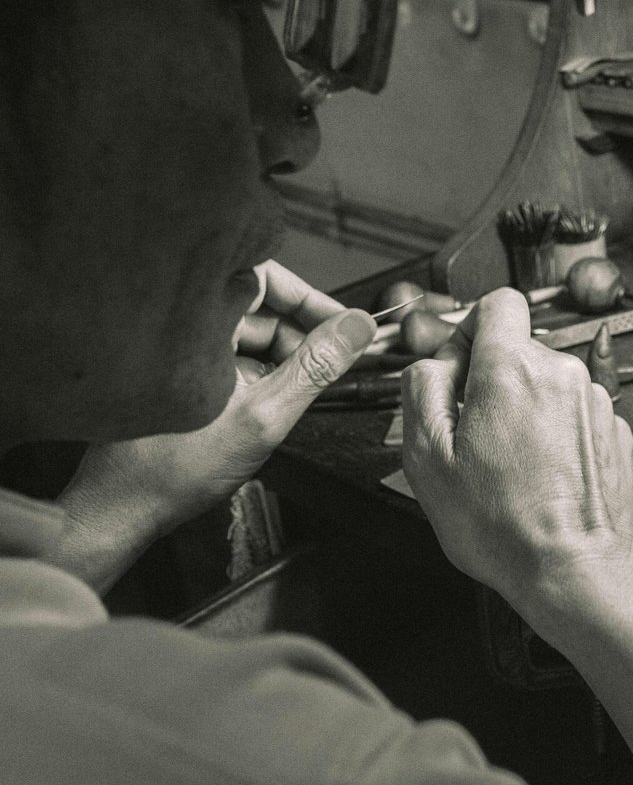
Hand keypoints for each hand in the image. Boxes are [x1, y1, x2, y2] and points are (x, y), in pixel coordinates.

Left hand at [55, 261, 376, 580]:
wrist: (123, 508)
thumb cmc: (172, 468)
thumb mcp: (264, 416)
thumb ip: (316, 367)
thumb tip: (357, 329)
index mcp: (199, 323)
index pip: (265, 277)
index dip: (308, 297)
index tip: (341, 324)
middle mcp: (187, 329)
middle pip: (262, 306)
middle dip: (303, 333)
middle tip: (333, 361)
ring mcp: (185, 352)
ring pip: (251, 334)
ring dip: (284, 356)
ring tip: (298, 392)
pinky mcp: (185, 374)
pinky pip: (235, 357)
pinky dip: (261, 373)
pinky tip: (268, 404)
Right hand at [401, 287, 632, 617]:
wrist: (574, 567)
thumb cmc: (504, 526)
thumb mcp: (427, 457)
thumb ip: (421, 388)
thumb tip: (432, 362)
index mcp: (513, 369)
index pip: (498, 302)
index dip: (470, 329)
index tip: (458, 367)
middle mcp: (562, 373)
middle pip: (519, 349)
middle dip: (491, 380)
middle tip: (471, 434)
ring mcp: (594, 401)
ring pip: (546, 384)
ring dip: (523, 410)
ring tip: (507, 465)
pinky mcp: (614, 429)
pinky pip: (572, 414)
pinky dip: (554, 433)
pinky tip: (540, 475)